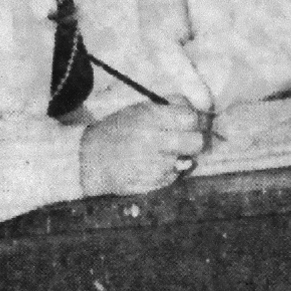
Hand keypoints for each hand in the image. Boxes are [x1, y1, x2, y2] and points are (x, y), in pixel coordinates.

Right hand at [79, 101, 203, 197]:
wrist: (91, 159)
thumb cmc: (117, 130)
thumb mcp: (139, 109)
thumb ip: (169, 107)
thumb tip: (200, 110)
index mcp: (150, 117)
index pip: (191, 118)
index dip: (196, 120)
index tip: (192, 122)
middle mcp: (154, 140)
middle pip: (197, 142)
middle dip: (194, 140)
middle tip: (185, 139)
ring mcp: (155, 164)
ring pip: (187, 160)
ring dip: (179, 157)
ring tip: (160, 152)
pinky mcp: (154, 183)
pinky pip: (175, 175)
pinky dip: (169, 171)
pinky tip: (152, 165)